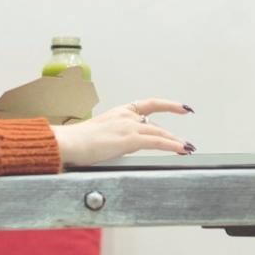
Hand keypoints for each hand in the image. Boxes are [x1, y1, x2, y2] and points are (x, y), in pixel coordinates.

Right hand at [50, 99, 194, 166]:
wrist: (68, 143)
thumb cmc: (76, 142)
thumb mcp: (99, 136)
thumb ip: (113, 138)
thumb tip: (121, 146)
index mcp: (118, 112)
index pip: (148, 105)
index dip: (168, 105)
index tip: (182, 107)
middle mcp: (125, 116)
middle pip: (155, 125)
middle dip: (171, 136)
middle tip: (184, 143)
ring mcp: (128, 126)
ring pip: (159, 133)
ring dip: (175, 142)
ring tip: (186, 148)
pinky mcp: (129, 139)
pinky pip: (157, 142)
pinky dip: (172, 145)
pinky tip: (181, 149)